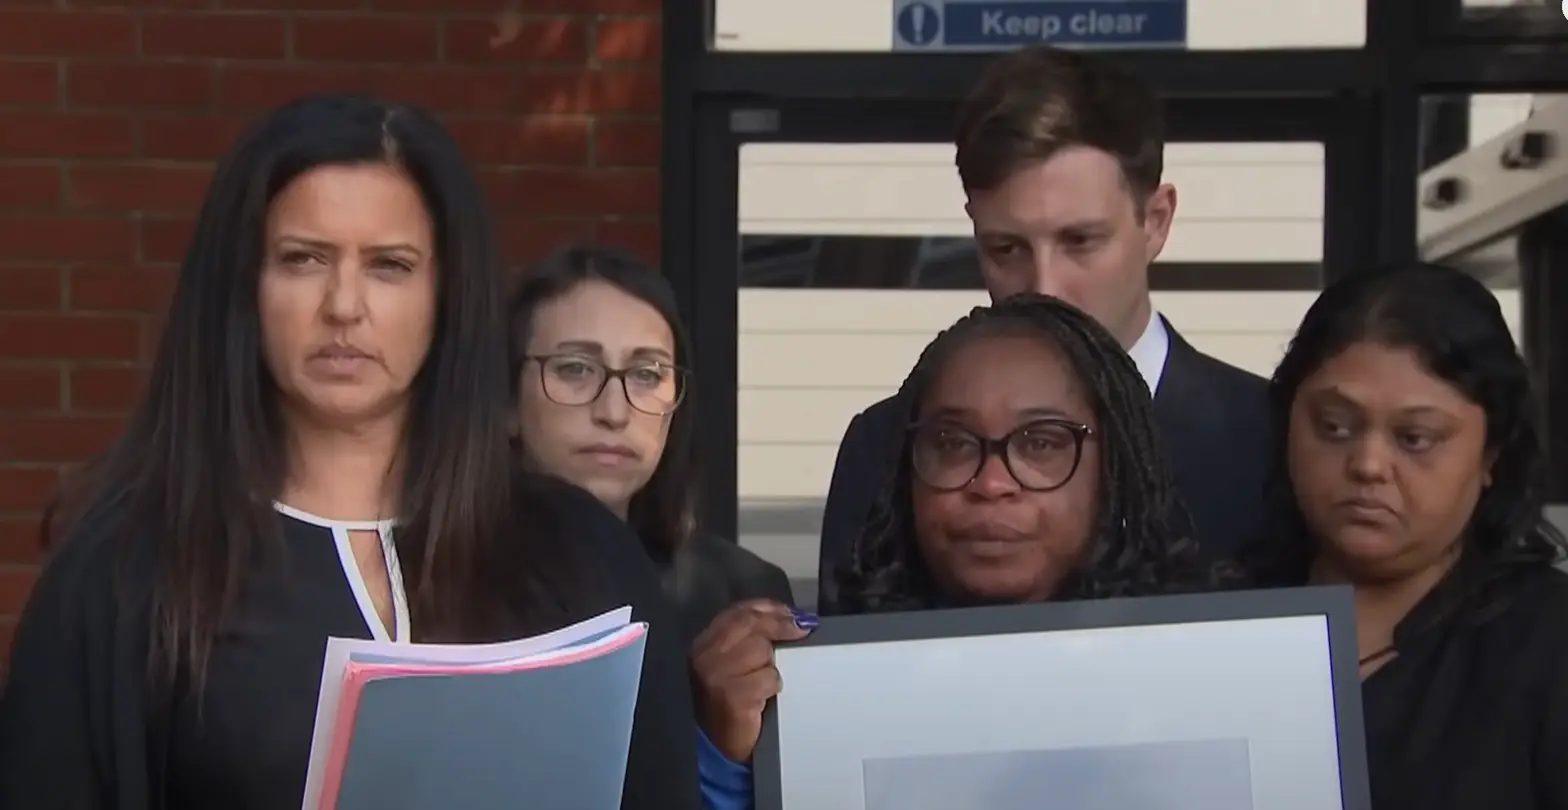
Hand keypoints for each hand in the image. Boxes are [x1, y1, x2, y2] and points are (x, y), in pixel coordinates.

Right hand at [690, 599, 817, 763]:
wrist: (717, 747)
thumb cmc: (729, 703)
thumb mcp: (734, 664)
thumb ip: (753, 637)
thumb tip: (795, 619)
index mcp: (704, 643)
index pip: (738, 611)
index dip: (769, 608)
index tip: (794, 614)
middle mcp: (705, 655)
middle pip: (750, 623)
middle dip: (780, 625)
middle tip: (802, 630)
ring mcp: (716, 675)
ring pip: (762, 650)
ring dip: (773, 665)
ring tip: (766, 682)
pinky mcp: (732, 696)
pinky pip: (768, 678)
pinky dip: (773, 686)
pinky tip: (765, 698)